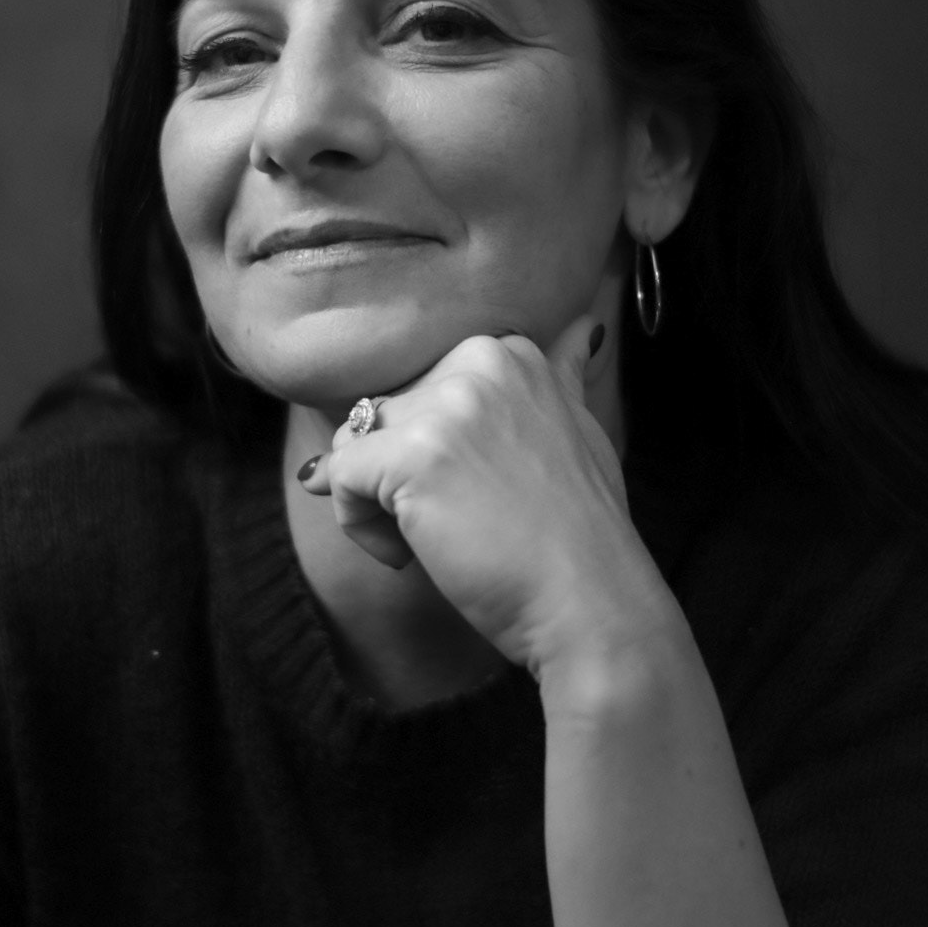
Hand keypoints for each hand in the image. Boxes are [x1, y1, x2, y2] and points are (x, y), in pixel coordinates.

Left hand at [301, 319, 675, 682]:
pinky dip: (357, 525)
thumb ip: (560, 378)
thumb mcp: (581, 429)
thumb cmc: (580, 531)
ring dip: (374, 502)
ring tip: (427, 541)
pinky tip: (405, 554)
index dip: (431, 451)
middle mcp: (477, 362)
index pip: (420, 388)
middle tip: (451, 525)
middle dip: (397, 477)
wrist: (589, 599)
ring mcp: (444, 406)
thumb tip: (583, 327)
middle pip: (382, 414)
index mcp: (508, 352)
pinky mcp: (410, 455)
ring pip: (353, 443)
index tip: (470, 494)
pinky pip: (338, 477)